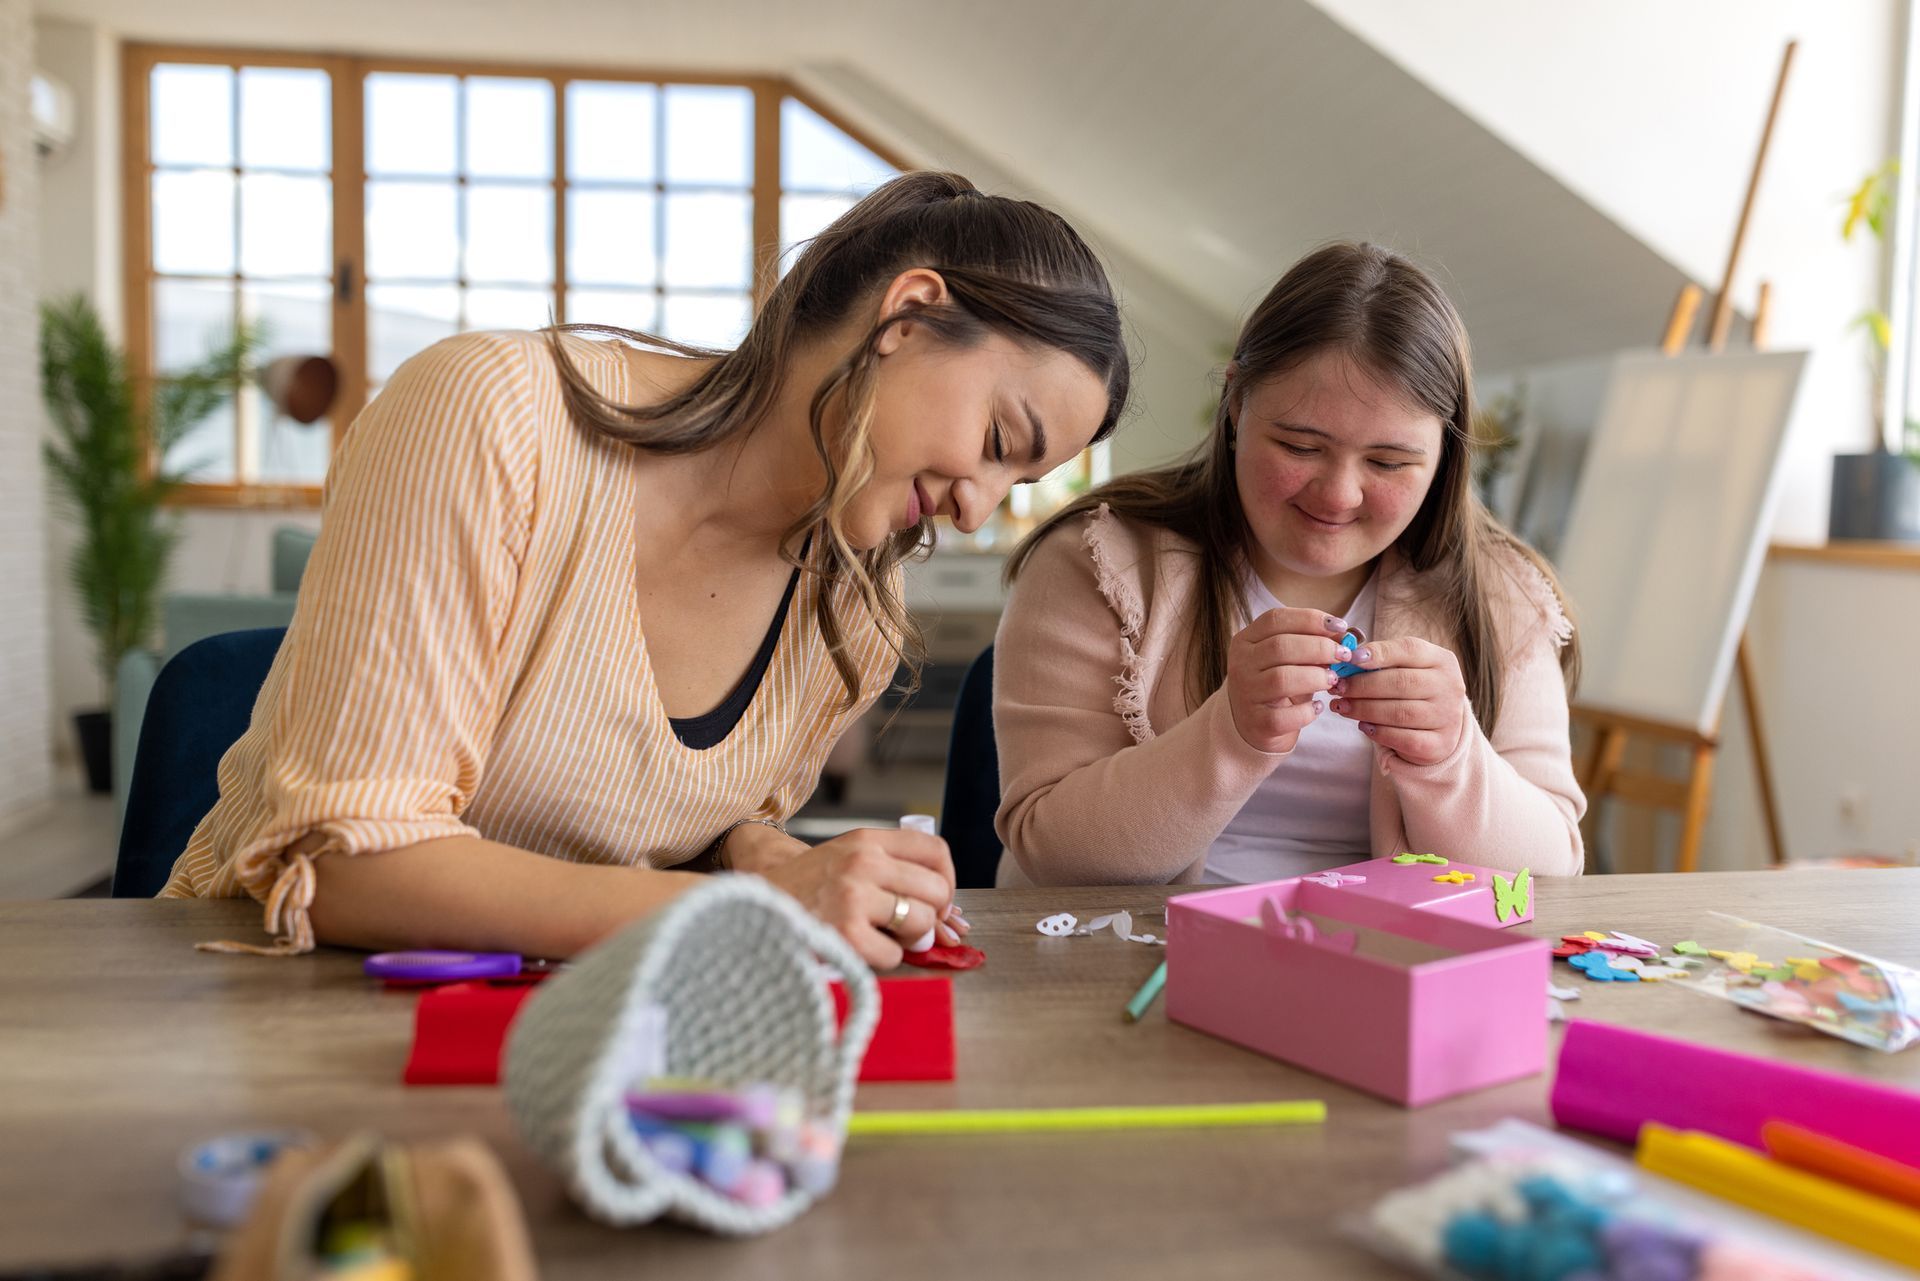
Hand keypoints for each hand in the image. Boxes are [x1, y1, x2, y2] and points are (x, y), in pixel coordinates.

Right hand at [755, 827, 961, 968]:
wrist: (757, 903)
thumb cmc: (812, 887)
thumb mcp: (849, 859)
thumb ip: (896, 874)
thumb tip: (954, 920)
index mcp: (867, 840)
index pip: (936, 851)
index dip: (947, 880)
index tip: (935, 898)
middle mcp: (862, 862)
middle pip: (936, 891)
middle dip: (930, 915)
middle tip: (909, 925)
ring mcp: (853, 897)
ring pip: (920, 922)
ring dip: (908, 938)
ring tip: (883, 935)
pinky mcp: (844, 934)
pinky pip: (893, 954)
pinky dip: (882, 958)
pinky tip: (860, 947)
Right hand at [1225, 607, 1348, 753]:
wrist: (1253, 725)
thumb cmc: (1277, 685)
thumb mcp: (1289, 659)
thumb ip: (1311, 643)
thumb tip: (1346, 636)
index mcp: (1246, 640)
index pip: (1275, 619)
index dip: (1310, 619)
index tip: (1340, 626)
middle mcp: (1240, 664)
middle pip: (1281, 646)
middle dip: (1320, 647)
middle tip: (1344, 655)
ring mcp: (1245, 694)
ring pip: (1282, 679)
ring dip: (1316, 677)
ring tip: (1333, 680)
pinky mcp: (1256, 723)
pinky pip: (1285, 715)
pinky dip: (1308, 711)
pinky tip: (1317, 708)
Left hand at [1327, 636, 1469, 766]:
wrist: (1438, 730)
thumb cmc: (1413, 692)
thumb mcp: (1405, 670)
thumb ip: (1381, 661)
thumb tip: (1347, 659)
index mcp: (1442, 660)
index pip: (1410, 649)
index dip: (1379, 653)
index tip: (1351, 659)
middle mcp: (1449, 686)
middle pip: (1401, 682)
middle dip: (1362, 685)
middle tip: (1337, 688)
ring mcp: (1448, 717)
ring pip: (1399, 712)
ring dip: (1364, 709)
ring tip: (1341, 706)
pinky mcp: (1440, 744)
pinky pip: (1404, 738)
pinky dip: (1379, 732)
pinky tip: (1363, 727)